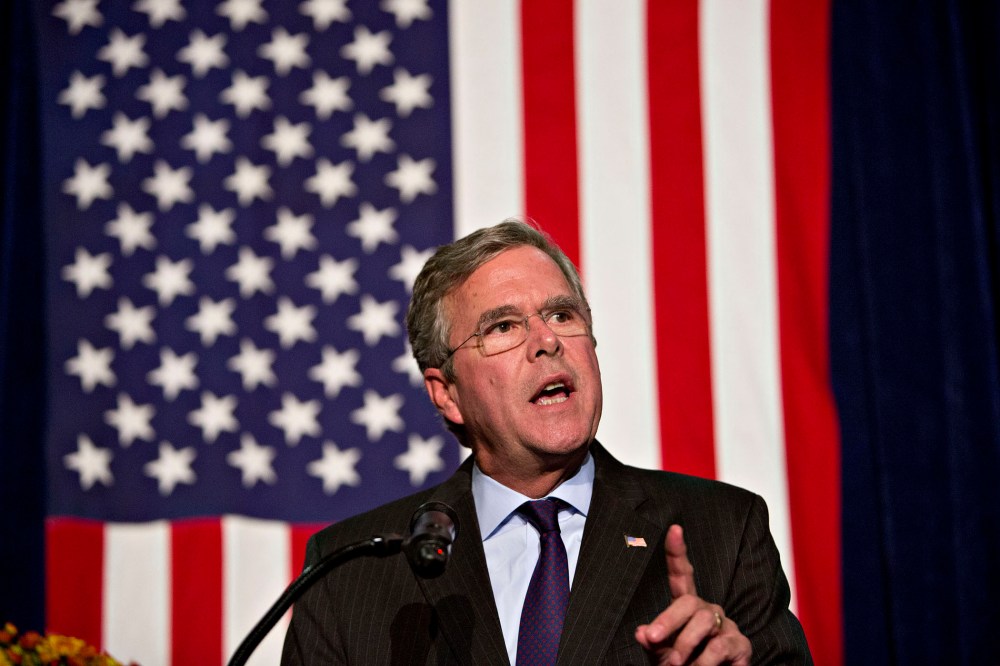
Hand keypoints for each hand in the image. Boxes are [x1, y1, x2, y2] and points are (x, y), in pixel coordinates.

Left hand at [634, 525, 751, 665]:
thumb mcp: (662, 655)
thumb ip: (653, 643)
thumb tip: (641, 632)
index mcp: (687, 607)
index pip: (682, 575)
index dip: (678, 552)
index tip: (674, 529)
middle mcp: (708, 611)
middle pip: (689, 602)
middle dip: (668, 620)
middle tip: (653, 639)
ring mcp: (726, 626)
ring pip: (704, 622)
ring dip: (685, 644)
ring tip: (676, 665)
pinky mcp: (741, 644)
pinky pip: (719, 646)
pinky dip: (703, 662)